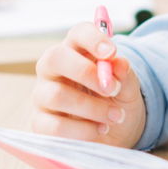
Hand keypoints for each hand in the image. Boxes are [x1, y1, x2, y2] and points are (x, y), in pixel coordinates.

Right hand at [31, 21, 144, 144]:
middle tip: (112, 89)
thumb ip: (124, 76)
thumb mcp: (127, 88)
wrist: (114, 134)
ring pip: (57, 95)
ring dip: (92, 108)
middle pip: (55, 58)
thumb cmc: (115, 102)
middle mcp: (53, 69)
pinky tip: (100, 129)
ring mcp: (42, 96)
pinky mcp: (40, 123)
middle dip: (86, 73)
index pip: (78, 33)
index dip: (93, 39)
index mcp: (76, 51)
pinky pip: (55, 126)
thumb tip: (119, 63)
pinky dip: (83, 130)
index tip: (111, 52)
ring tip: (115, 116)